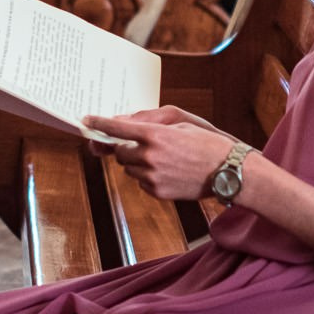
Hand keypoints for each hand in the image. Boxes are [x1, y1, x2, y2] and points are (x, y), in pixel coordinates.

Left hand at [86, 112, 236, 199]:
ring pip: (130, 169)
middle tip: (142, 146)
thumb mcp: (181, 125)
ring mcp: (152, 177)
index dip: (99, 123)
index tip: (86, 121)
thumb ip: (151, 126)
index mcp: (155, 135)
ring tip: (164, 160)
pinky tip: (169, 172)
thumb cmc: (206, 143)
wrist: (228, 172)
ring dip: (138, 163)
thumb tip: (126, 128)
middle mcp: (150, 157)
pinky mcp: (157, 192)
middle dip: (126, 148)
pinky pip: (141, 182)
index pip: (118, 128)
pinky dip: (148, 176)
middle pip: (120, 152)